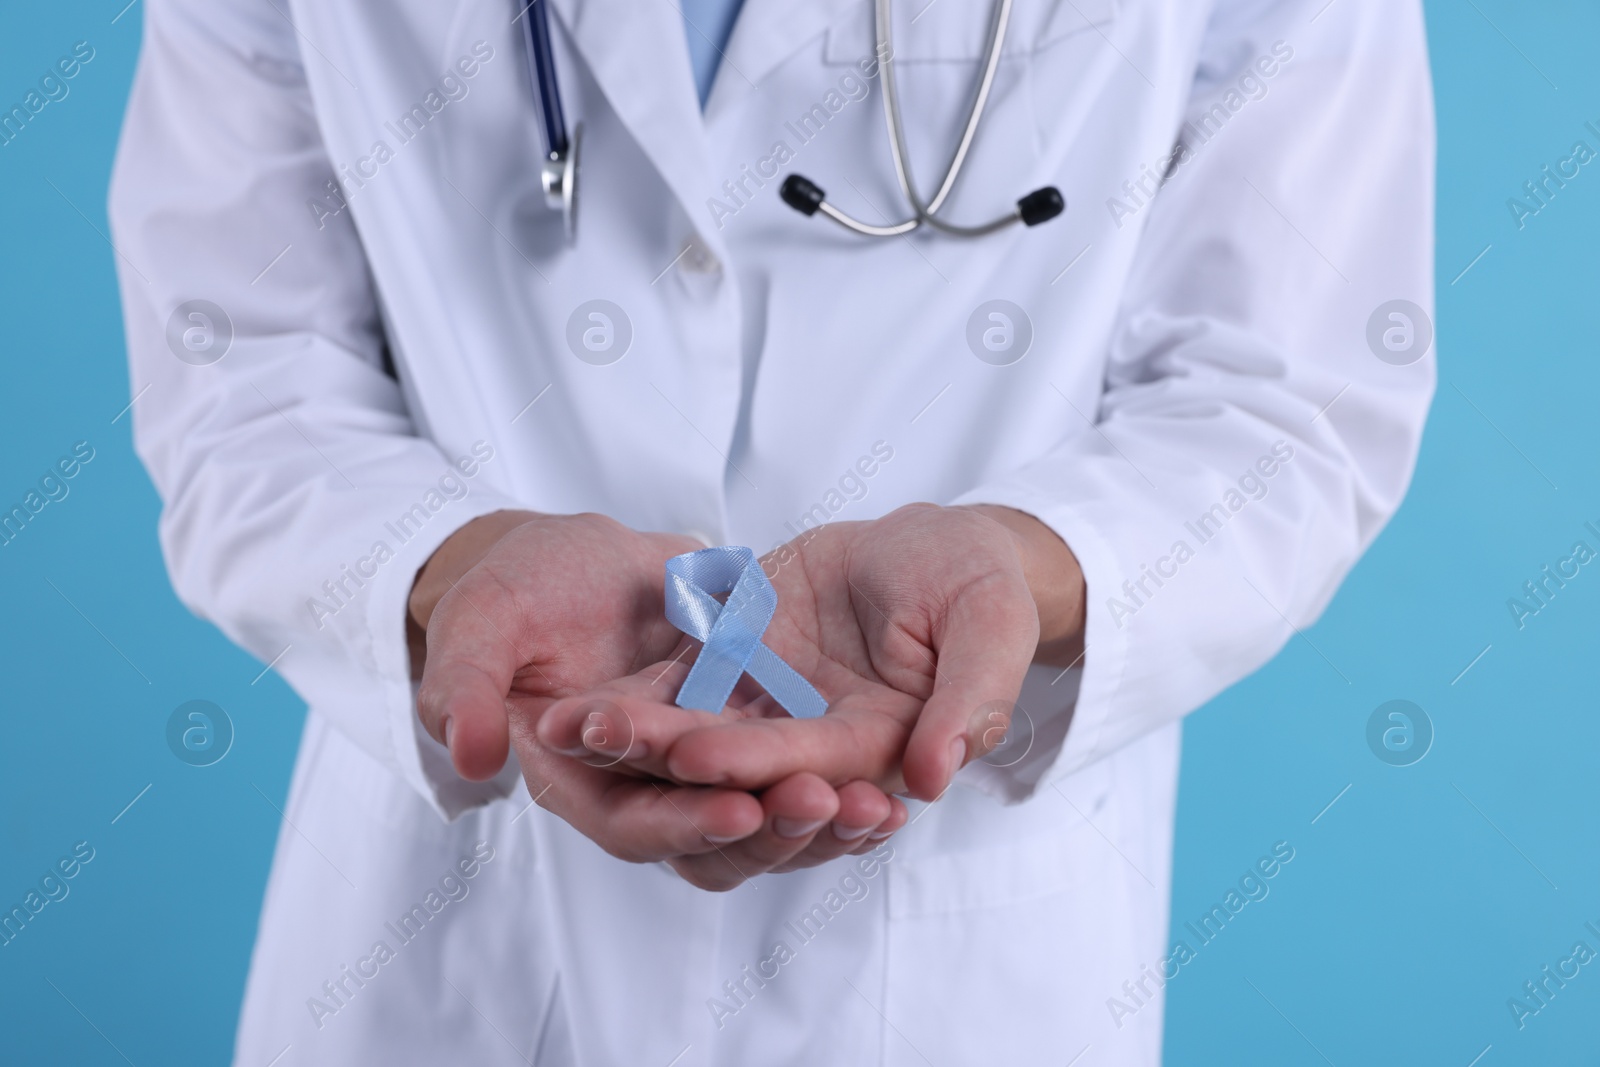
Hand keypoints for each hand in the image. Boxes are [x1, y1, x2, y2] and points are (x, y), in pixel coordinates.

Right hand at [411, 510, 906, 890]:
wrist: (563, 558)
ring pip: (765, 815)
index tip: (744, 809)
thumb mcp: (478, 624)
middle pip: (715, 838)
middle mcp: (644, 791)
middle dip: (779, 830)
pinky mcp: (739, 732)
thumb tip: (474, 751)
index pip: (633, 825)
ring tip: (885, 808)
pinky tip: (897, 774)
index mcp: (575, 782)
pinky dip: (839, 777)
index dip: (685, 823)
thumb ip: (468, 687)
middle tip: (842, 810)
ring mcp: (696, 768)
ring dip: (823, 820)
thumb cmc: (510, 588)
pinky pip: (793, 768)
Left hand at [536, 503, 1084, 801]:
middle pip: (738, 765)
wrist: (935, 548)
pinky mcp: (733, 668)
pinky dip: (628, 697)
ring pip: (692, 733)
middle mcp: (812, 740)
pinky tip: (572, 699)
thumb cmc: (976, 584)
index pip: (815, 764)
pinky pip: (674, 687)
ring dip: (631, 738)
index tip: (702, 757)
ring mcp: (767, 708)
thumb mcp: (993, 625)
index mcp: (880, 745)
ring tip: (569, 725)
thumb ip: (971, 699)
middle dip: (669, 759)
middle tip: (605, 741)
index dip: (760, 763)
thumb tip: (935, 774)